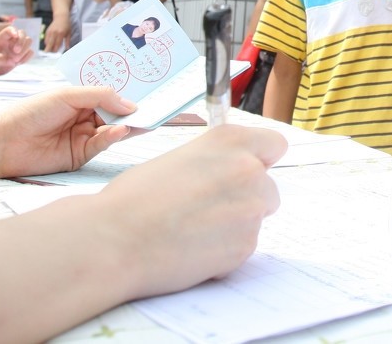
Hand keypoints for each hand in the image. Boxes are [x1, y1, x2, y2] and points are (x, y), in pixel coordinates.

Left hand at [0, 26, 33, 74]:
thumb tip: (11, 61)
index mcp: (1, 38)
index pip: (9, 29)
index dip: (13, 31)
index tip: (15, 36)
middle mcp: (11, 40)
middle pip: (22, 33)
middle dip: (21, 41)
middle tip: (16, 51)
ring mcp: (18, 46)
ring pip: (28, 41)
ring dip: (24, 50)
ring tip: (15, 60)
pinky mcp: (22, 54)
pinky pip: (30, 52)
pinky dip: (26, 57)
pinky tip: (18, 63)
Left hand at [0, 87, 135, 177]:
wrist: (5, 142)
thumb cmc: (32, 112)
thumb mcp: (68, 95)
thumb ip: (100, 97)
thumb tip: (130, 104)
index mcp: (79, 99)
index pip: (108, 96)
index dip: (126, 94)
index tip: (148, 90)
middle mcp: (83, 117)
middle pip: (113, 114)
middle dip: (131, 111)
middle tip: (154, 106)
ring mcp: (82, 137)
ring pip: (111, 130)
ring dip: (126, 125)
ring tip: (142, 119)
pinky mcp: (80, 156)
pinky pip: (102, 144)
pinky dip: (113, 138)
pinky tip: (121, 130)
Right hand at [44, 16, 70, 52]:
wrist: (61, 17)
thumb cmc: (66, 25)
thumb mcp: (69, 33)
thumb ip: (68, 41)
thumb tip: (67, 48)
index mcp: (61, 34)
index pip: (57, 44)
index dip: (55, 50)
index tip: (55, 54)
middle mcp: (54, 33)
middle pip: (50, 44)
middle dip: (48, 50)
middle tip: (47, 55)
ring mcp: (50, 32)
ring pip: (47, 42)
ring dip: (47, 47)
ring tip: (48, 51)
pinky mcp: (47, 31)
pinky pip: (46, 39)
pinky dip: (47, 42)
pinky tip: (49, 45)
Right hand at [101, 124, 285, 297]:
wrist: (116, 239)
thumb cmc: (136, 197)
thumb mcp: (180, 158)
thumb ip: (215, 161)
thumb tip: (227, 173)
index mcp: (229, 140)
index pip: (275, 145)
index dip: (260, 160)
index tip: (248, 170)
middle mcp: (248, 169)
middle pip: (269, 187)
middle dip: (246, 198)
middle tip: (209, 209)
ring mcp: (251, 209)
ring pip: (256, 218)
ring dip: (236, 225)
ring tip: (194, 229)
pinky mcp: (245, 246)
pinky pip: (244, 247)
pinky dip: (225, 251)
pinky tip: (192, 248)